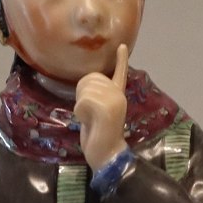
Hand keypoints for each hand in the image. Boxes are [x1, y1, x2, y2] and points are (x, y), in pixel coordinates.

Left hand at [74, 45, 128, 171]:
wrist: (107, 156)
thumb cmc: (98, 138)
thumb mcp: (96, 115)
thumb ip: (95, 100)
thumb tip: (86, 88)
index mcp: (118, 96)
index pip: (120, 74)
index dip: (121, 60)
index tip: (122, 46)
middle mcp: (119, 95)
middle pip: (90, 79)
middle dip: (82, 94)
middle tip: (88, 114)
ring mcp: (115, 100)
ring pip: (85, 89)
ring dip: (81, 106)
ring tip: (90, 119)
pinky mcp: (107, 108)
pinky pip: (83, 100)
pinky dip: (80, 112)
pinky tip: (89, 123)